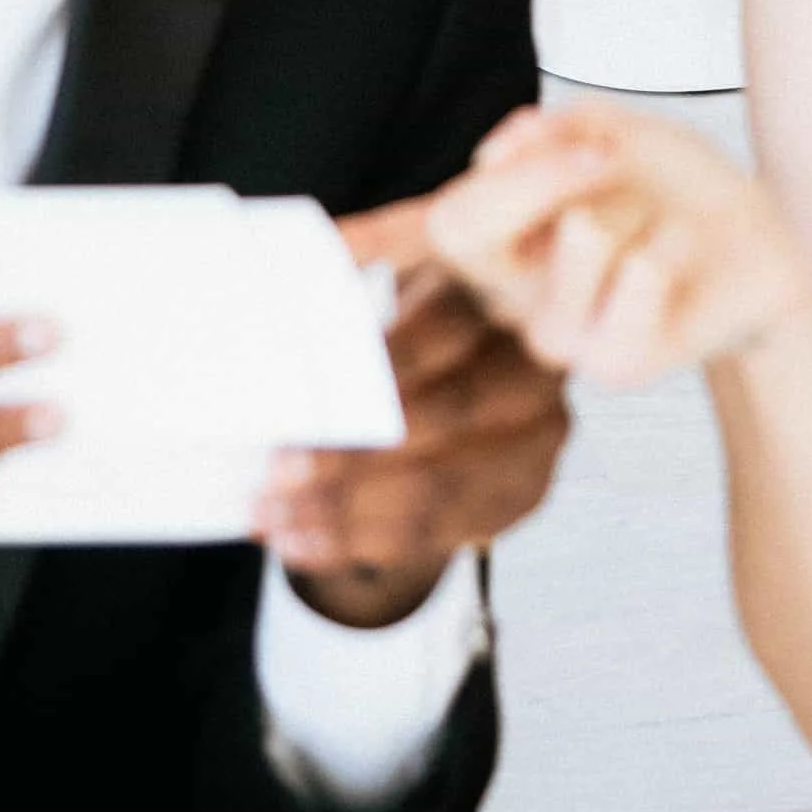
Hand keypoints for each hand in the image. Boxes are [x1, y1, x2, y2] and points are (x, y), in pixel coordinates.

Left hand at [248, 251, 568, 628]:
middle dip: (351, 459)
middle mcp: (532, 366)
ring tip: (272, 523)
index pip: (442, 329)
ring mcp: (539, 436)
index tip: (307, 406)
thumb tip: (274, 289)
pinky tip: (305, 543)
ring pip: (439, 488)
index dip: (376, 371)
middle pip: (444, 418)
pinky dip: (364, 542)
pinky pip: (442, 531)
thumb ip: (352, 272)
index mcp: (497, 293)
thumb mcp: (395, 268)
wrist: (486, 357)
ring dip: (345, 515)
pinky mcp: (526, 490)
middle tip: (272, 484)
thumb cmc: (424, 313)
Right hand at [395, 100, 808, 387]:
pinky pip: (641, 270)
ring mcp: (561, 337)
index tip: (588, 143)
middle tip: (614, 158)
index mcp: (500, 246)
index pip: (450, 223)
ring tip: (655, 222)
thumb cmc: (669, 187)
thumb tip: (498, 150)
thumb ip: (552, 133)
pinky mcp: (615, 364)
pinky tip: (681, 253)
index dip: (511, 175)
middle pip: (476, 230)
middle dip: (553, 171)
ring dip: (633, 201)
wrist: (753, 246)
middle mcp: (516, 299)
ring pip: (581, 230)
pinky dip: (675, 238)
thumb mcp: (611, 131)